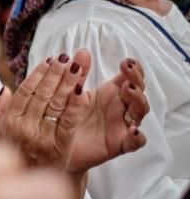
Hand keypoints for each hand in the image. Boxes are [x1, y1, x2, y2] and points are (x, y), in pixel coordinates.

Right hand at [0, 51, 146, 171]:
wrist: (19, 197)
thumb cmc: (5, 165)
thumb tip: (5, 89)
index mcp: (8, 124)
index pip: (25, 92)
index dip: (38, 74)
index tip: (48, 61)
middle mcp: (23, 129)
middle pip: (43, 94)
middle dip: (56, 73)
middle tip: (67, 56)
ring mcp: (41, 138)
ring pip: (57, 104)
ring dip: (69, 82)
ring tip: (78, 65)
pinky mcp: (59, 148)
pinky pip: (69, 121)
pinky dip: (76, 104)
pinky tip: (83, 90)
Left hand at [62, 54, 148, 172]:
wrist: (59, 146)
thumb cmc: (69, 117)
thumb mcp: (73, 94)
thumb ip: (78, 76)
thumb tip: (81, 53)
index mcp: (111, 94)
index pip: (129, 78)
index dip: (132, 69)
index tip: (126, 62)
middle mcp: (120, 108)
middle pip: (137, 92)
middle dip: (135, 80)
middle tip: (127, 74)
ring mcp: (122, 126)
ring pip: (139, 112)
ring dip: (138, 100)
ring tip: (129, 90)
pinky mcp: (119, 144)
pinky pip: (134, 142)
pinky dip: (137, 136)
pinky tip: (133, 130)